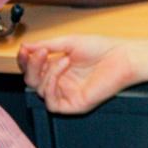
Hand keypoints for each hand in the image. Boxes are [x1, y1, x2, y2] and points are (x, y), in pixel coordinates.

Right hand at [17, 35, 137, 113]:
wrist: (122, 57)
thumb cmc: (102, 49)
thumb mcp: (69, 42)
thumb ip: (47, 45)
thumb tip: (26, 46)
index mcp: (58, 67)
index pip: (33, 68)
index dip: (25, 60)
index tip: (24, 49)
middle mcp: (61, 82)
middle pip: (32, 80)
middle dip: (31, 66)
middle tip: (38, 53)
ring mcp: (67, 94)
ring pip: (40, 91)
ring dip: (46, 72)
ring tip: (62, 58)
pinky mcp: (74, 105)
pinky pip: (52, 103)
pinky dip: (51, 86)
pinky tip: (60, 71)